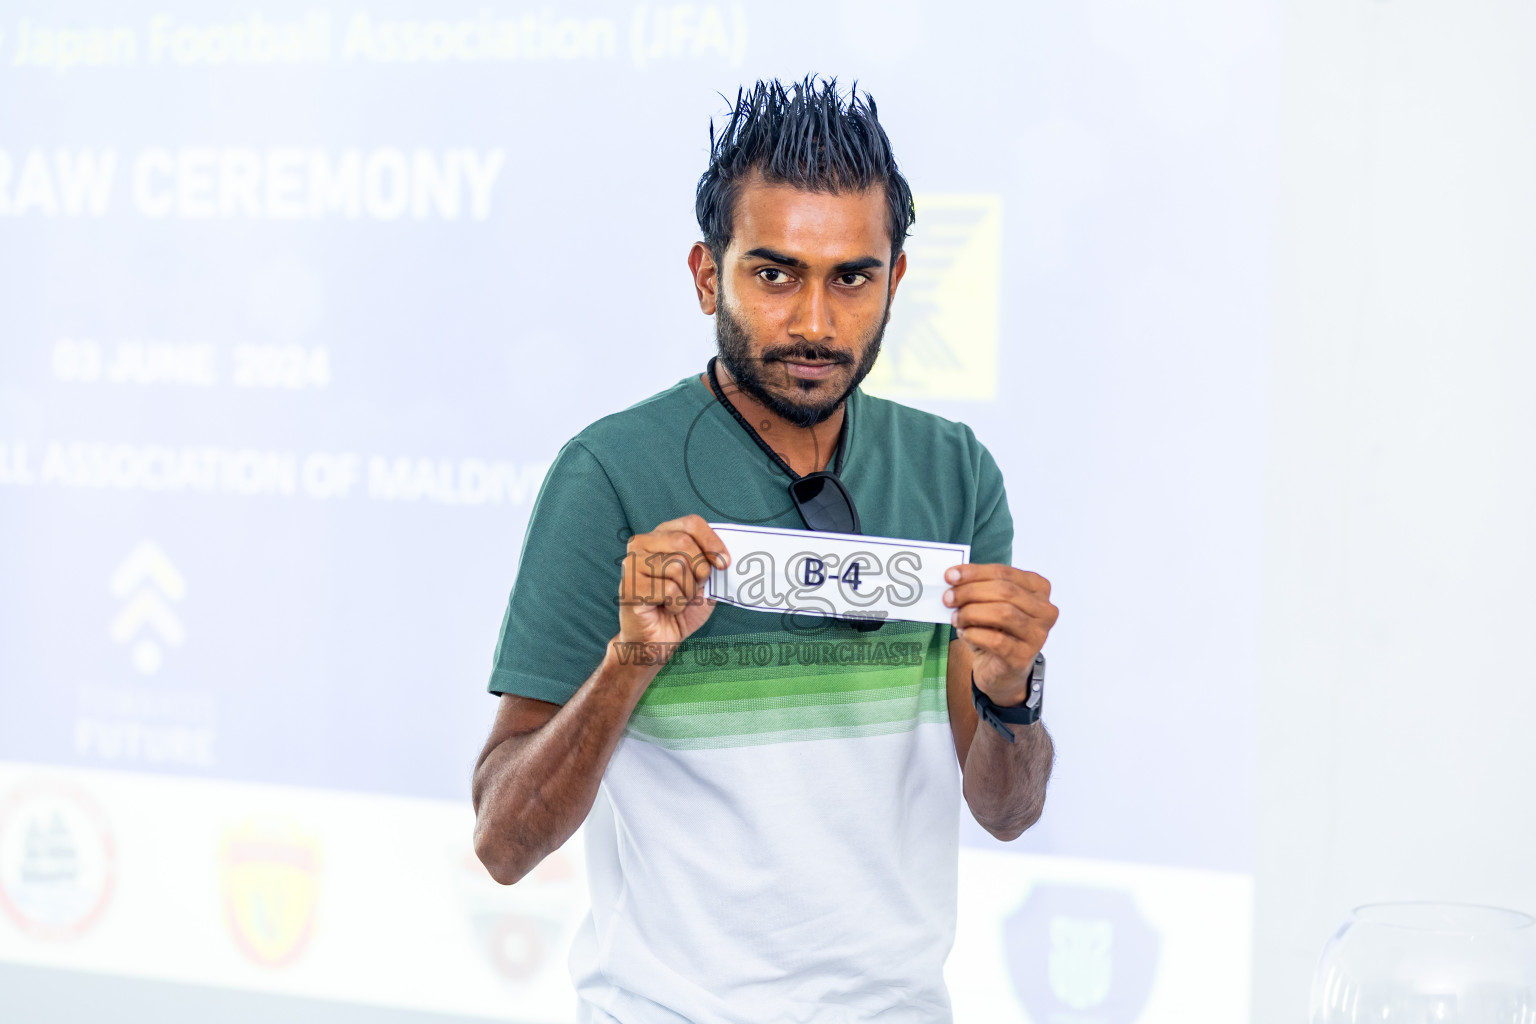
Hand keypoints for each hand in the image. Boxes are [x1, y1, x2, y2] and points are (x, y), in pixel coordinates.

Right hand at [617, 514, 729, 648]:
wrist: (656, 640)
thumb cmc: (678, 607)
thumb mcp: (701, 580)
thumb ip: (710, 562)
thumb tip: (726, 554)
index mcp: (659, 536)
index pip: (690, 523)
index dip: (712, 542)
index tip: (724, 563)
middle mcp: (640, 544)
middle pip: (683, 543)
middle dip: (700, 569)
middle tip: (695, 587)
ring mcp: (631, 564)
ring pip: (677, 567)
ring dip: (687, 591)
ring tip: (677, 600)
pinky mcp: (630, 587)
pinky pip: (668, 590)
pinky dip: (676, 605)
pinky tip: (666, 609)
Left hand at [943, 564, 1057, 706]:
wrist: (1002, 671)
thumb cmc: (996, 631)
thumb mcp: (990, 603)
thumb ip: (978, 588)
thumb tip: (953, 578)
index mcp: (1038, 588)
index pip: (1005, 573)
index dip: (975, 572)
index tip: (950, 575)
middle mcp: (1044, 610)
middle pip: (1005, 591)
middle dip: (970, 592)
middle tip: (948, 598)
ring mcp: (1037, 635)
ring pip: (1003, 613)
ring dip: (971, 613)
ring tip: (956, 618)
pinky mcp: (1023, 657)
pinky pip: (996, 640)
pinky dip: (974, 634)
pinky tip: (964, 634)